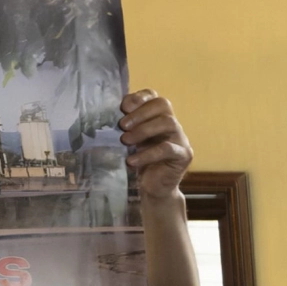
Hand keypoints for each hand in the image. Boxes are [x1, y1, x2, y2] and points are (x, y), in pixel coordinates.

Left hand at [117, 90, 192, 207]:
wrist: (151, 188)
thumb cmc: (136, 161)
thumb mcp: (127, 140)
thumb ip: (123, 126)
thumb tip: (102, 114)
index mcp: (157, 117)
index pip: (154, 96)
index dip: (139, 98)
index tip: (123, 108)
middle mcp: (171, 124)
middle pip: (163, 104)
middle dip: (140, 113)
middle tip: (122, 126)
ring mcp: (180, 139)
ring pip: (168, 122)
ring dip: (144, 130)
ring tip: (125, 141)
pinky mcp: (184, 155)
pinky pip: (168, 148)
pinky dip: (148, 153)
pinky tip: (132, 160)